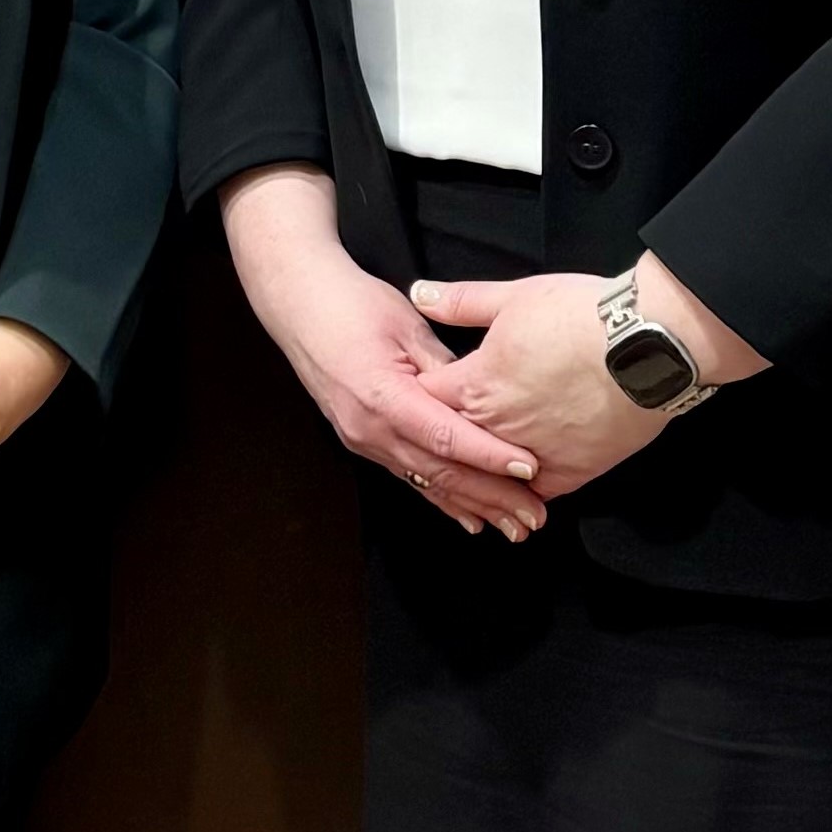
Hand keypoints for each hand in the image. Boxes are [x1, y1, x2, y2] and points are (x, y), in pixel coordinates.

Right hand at [217, 167, 542, 537]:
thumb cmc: (351, 304)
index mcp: (383, 396)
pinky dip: (442, 497)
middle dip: (491, 497)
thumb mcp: (408, 326)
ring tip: (512, 527)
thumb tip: (481, 397)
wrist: (298, 304)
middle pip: (440, 471)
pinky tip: (469, 518)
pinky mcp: (363, 440)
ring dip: (472, 506)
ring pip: (427, 481)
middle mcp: (371, 428)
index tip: (530, 470)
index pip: (446, 436)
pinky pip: (409, 475)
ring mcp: (364, 439)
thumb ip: (444, 368)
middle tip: (533, 517)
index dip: (489, 456)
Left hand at [413, 252, 761, 502]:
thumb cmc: (583, 316)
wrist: (648, 346)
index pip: (426, 398)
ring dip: (479, 472)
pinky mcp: (569, 473)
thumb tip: (421, 294)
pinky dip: (523, 491)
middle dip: (443, 438)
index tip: (423, 393)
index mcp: (474, 385)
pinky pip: (534, 493)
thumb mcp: (516, 296)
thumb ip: (462, 302)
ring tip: (473, 472)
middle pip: (451, 442)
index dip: (422, 393)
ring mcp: (530, 456)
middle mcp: (495, 427)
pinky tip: (518, 490)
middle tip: (438, 440)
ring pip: (488, 475)